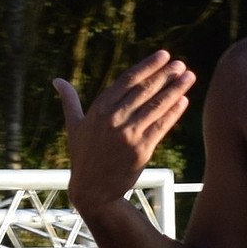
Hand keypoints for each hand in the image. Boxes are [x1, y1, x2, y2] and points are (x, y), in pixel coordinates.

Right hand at [53, 51, 195, 220]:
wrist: (93, 191)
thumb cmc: (84, 157)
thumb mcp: (74, 127)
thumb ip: (69, 101)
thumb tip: (57, 80)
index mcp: (99, 109)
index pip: (127, 81)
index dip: (147, 66)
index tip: (163, 56)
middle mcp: (113, 119)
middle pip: (144, 90)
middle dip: (165, 75)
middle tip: (181, 65)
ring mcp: (127, 134)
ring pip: (155, 106)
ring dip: (175, 90)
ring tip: (189, 77)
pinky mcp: (140, 150)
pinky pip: (160, 127)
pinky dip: (173, 113)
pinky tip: (183, 101)